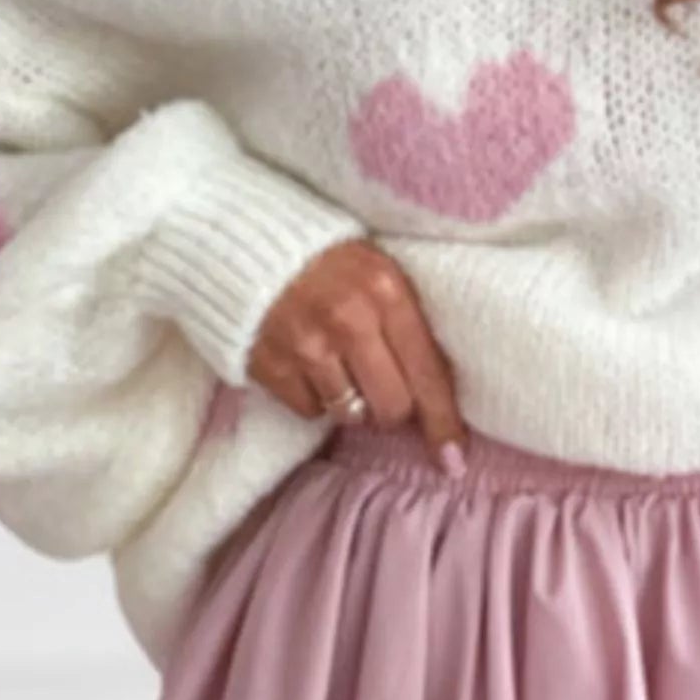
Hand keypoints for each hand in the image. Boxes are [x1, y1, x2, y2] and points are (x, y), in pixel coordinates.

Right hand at [246, 239, 468, 468]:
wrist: (246, 241)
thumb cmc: (327, 258)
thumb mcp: (379, 270)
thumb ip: (407, 321)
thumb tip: (439, 392)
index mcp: (388, 292)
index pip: (428, 372)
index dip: (443, 421)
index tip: (454, 458)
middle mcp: (350, 321)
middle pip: (392, 407)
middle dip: (392, 409)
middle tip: (382, 390)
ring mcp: (307, 346)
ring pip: (350, 414)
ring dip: (352, 403)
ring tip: (339, 367)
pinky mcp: (270, 364)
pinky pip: (308, 410)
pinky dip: (311, 397)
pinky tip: (306, 365)